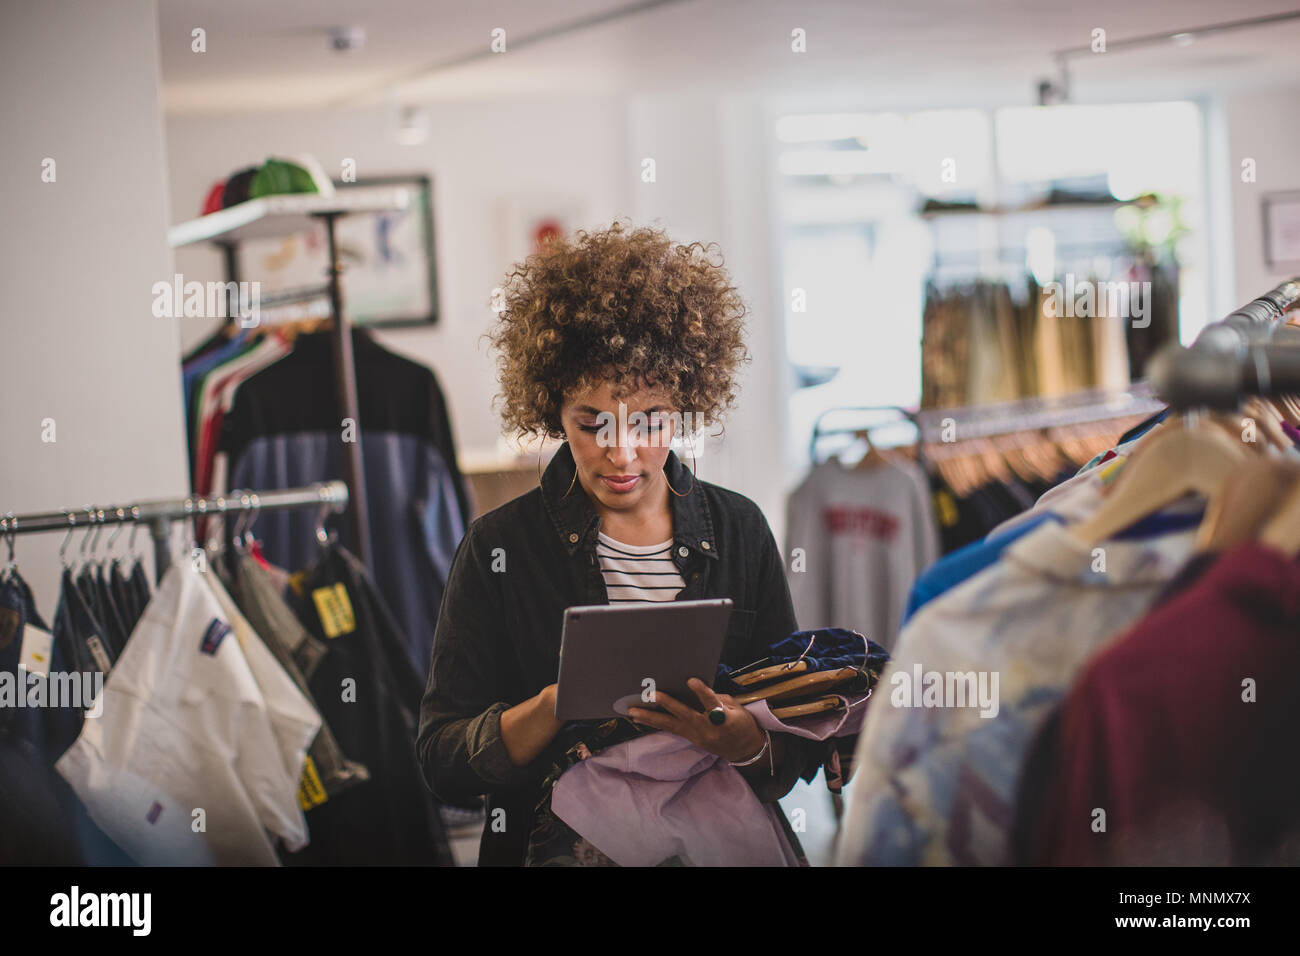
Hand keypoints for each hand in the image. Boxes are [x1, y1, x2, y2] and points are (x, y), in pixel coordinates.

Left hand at [627, 678, 764, 762]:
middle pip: (685, 716)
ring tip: (633, 712)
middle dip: (667, 705)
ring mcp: (697, 737)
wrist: (745, 750)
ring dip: (651, 718)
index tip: (691, 680)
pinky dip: (656, 723)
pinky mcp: (691, 739)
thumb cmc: (743, 724)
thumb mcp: (737, 708)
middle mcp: (708, 730)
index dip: (701, 692)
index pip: (711, 703)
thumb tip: (699, 690)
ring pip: (672, 725)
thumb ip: (718, 699)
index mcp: (724, 720)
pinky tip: (642, 718)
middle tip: (651, 696)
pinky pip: (672, 729)